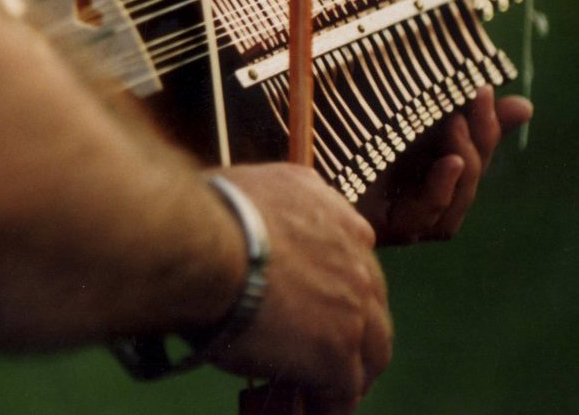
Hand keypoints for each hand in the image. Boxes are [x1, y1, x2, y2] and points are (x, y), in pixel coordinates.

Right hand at [210, 163, 392, 414]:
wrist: (205, 243)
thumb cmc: (210, 214)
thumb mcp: (257, 185)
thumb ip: (277, 205)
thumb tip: (257, 221)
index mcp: (338, 218)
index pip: (356, 261)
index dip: (340, 289)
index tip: (323, 305)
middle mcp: (356, 257)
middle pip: (373, 307)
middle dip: (357, 331)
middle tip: (333, 351)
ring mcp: (352, 307)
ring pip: (371, 351)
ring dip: (352, 371)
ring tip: (328, 390)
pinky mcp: (336, 352)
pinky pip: (342, 390)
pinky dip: (330, 403)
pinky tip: (314, 408)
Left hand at [359, 88, 531, 245]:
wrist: (290, 152)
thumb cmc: (347, 136)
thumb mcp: (402, 119)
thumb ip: (458, 113)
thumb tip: (525, 108)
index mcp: (428, 176)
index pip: (474, 157)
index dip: (488, 127)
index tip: (486, 87)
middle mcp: (421, 204)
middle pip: (469, 180)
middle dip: (481, 138)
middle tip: (476, 96)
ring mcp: (406, 222)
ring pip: (456, 201)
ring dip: (466, 161)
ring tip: (457, 122)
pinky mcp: (383, 230)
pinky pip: (425, 217)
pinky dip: (443, 190)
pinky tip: (449, 163)